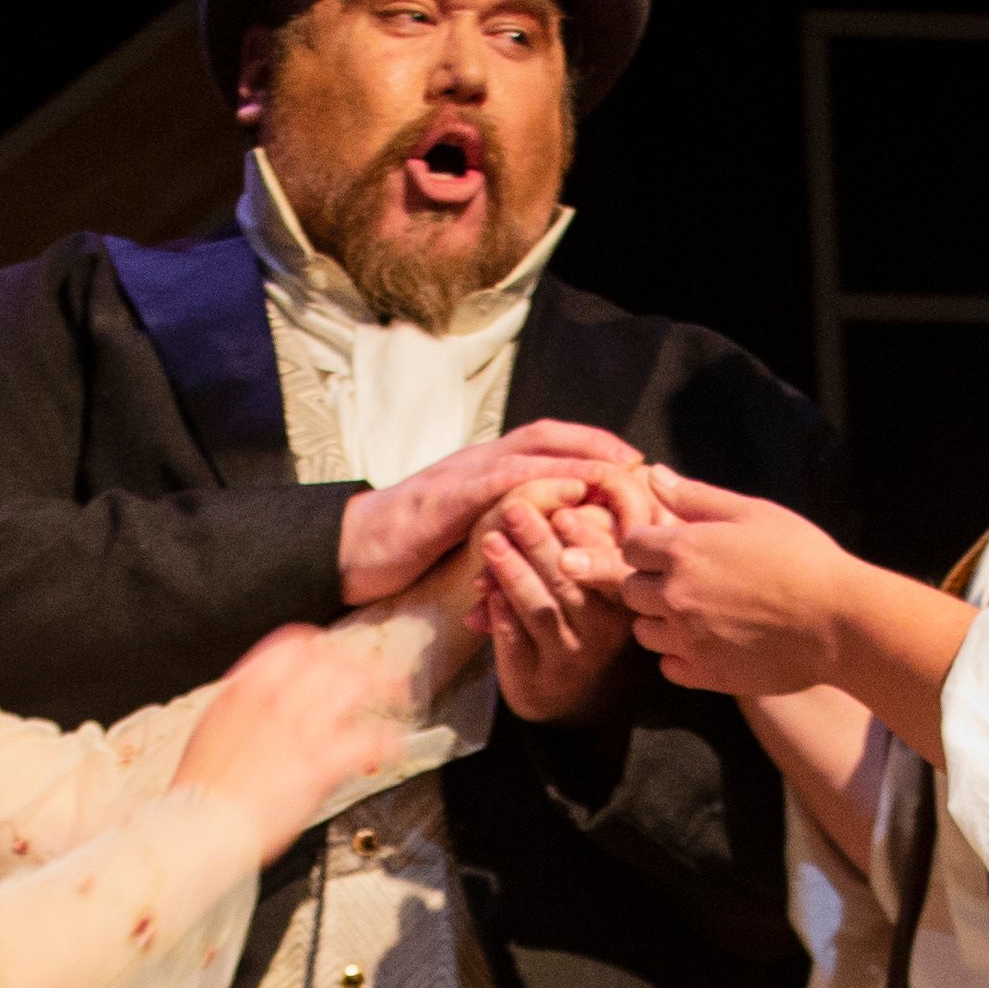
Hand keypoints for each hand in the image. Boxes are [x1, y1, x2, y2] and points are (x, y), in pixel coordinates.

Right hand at [174, 619, 417, 862]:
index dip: (326, 649)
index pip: (297, 644)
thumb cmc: (203, 791)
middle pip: (337, 661)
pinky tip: (392, 747)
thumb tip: (268, 698)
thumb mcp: (213, 727)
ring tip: (398, 701)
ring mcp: (300, 731)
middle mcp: (276, 700)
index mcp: (247, 687)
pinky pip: (369, 739)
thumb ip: (245, 705)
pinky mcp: (320, 766)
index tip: (339, 659)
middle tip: (381, 679)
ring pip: (360, 688)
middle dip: (366, 667)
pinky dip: (389, 740)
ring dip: (386, 691)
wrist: (200, 827)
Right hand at [341, 420, 650, 603]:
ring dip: (575, 459)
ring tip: (614, 471)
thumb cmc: (409, 550)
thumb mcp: (469, 534)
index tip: (633, 463)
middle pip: (547, 435)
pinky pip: (493, 485)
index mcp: (485, 469)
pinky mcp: (441, 501)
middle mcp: (477, 462)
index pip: (547, 443)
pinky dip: (533, 482)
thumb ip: (505, 525)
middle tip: (638, 461)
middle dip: (596, 444)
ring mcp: (459, 477)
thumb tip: (548, 536)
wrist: (350, 552)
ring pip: (526, 453)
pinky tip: (562, 490)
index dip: (592, 447)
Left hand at [472, 472, 647, 721]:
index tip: (562, 506)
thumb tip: (579, 482)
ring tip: (489, 543)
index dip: (586, 535)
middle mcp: (606, 630)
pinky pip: (517, 642)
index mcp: (622, 597)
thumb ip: (585, 539)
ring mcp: (573, 657)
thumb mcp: (588, 577)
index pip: (611, 563)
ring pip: (543, 609)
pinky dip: (500, 613)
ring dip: (513, 573)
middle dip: (540, 543)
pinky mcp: (539, 680)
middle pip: (572, 581)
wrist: (556, 691)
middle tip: (514, 509)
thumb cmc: (572, 616)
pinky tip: (485, 593)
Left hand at [612, 469, 871, 699]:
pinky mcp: (704, 674)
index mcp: (684, 550)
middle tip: (693, 582)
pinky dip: (682, 656)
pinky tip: (712, 643)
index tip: (676, 551)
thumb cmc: (803, 557)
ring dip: (663, 622)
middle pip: (631, 589)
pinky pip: (668, 666)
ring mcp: (686, 639)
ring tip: (703, 614)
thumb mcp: (753, 513)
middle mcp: (675, 595)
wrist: (839, 621)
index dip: (650, 547)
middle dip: (652, 583)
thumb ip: (697, 497)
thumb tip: (654, 475)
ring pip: (644, 632)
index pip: (631, 546)